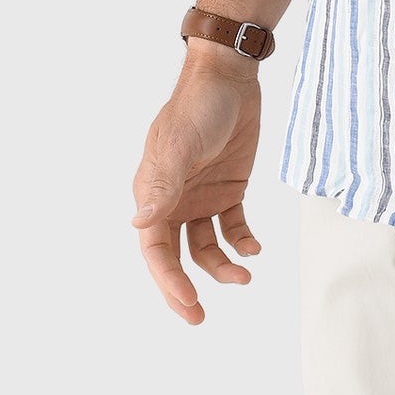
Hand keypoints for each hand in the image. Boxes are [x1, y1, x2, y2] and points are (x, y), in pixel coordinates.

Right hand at [130, 50, 263, 324]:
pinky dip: (242, 241)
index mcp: (154, 194)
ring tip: (245, 275)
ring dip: (221, 266)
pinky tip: (255, 248)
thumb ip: (163, 185)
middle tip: (198, 318)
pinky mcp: (229, 188)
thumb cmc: (198, 106)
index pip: (156, 249)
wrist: (231, 76)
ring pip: (206, 247)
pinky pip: (233, 226)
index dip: (168, 280)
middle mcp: (174, 201)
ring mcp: (202, 196)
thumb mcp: (180, 145)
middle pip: (176, 257)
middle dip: (184, 289)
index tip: (188, 302)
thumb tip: (139, 223)